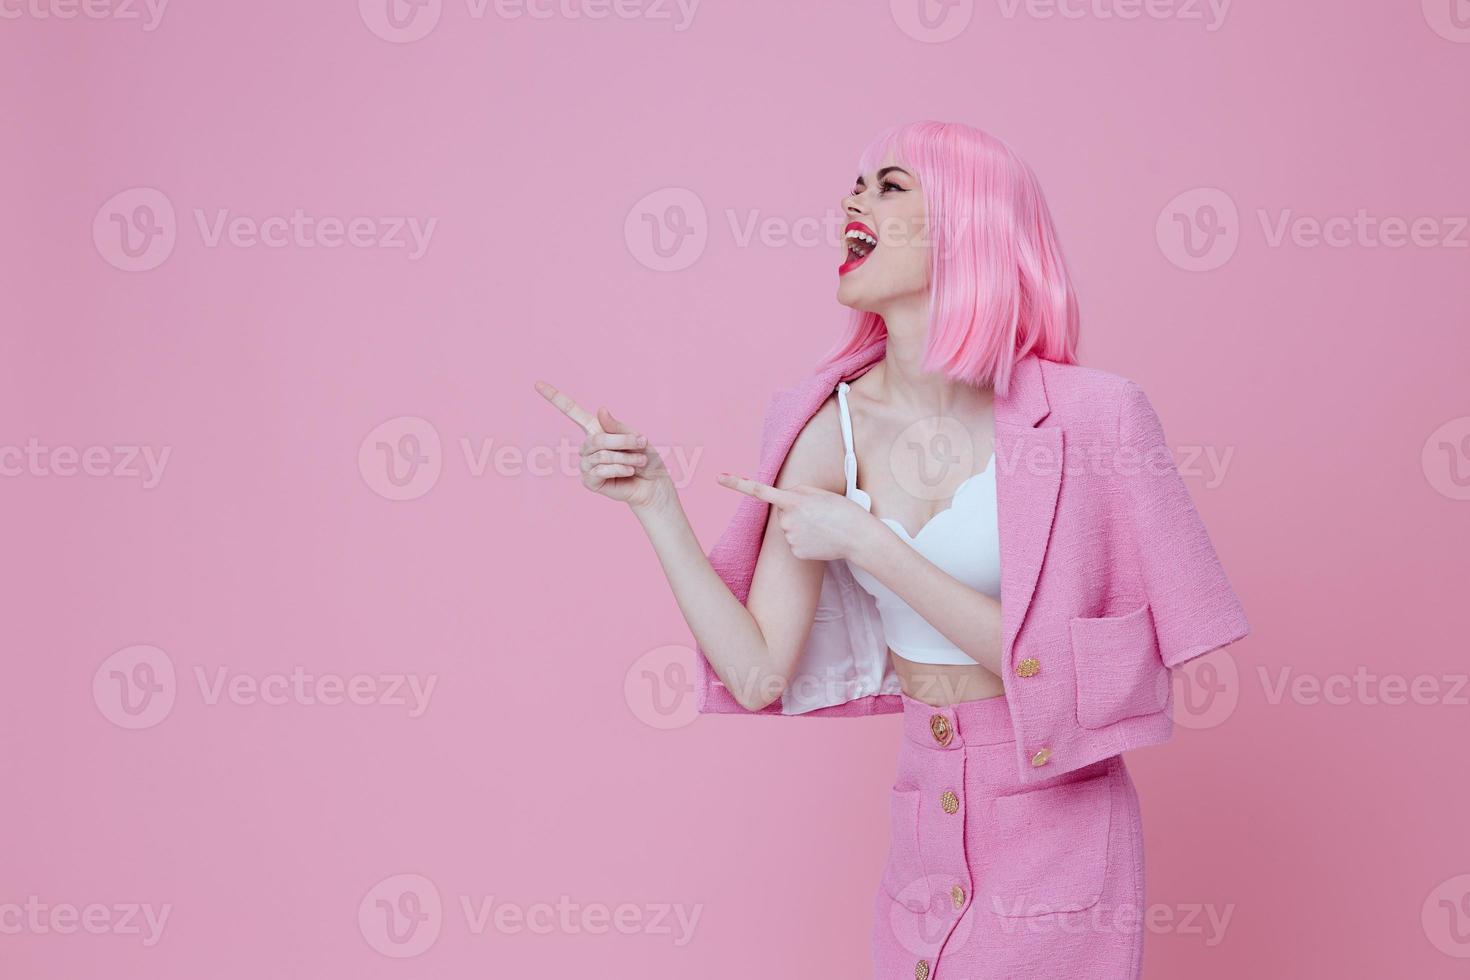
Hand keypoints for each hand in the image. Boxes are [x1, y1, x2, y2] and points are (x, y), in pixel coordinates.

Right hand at [535, 380, 674, 511]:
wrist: (653, 484)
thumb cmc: (645, 458)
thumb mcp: (635, 437)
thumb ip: (617, 426)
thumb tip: (600, 410)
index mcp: (596, 429)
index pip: (571, 411)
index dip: (555, 397)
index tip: (537, 384)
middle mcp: (588, 446)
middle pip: (597, 439)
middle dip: (622, 442)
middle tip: (642, 443)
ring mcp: (587, 465)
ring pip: (601, 455)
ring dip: (625, 457)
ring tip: (639, 461)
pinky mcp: (590, 481)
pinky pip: (600, 471)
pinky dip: (619, 469)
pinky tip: (629, 472)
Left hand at [718, 473, 876, 561]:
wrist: (858, 537)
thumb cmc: (843, 511)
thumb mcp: (820, 493)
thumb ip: (798, 492)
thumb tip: (784, 502)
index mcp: (792, 500)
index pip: (759, 490)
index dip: (737, 484)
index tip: (719, 478)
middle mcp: (787, 520)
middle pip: (783, 510)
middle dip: (795, 509)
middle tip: (818, 513)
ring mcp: (790, 538)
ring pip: (789, 527)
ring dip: (802, 525)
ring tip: (823, 526)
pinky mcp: (796, 552)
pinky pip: (795, 542)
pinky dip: (806, 540)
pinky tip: (821, 539)